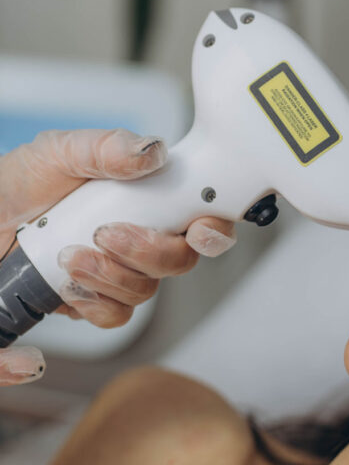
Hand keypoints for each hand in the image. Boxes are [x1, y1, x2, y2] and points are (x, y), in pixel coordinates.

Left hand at [0, 128, 235, 384]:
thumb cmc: (16, 186)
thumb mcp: (57, 152)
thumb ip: (104, 147)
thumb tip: (151, 153)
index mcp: (144, 197)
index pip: (199, 216)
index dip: (213, 229)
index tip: (199, 230)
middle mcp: (137, 237)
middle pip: (179, 261)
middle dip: (149, 252)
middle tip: (107, 233)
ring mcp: (115, 271)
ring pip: (143, 292)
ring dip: (109, 277)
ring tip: (68, 255)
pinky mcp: (88, 300)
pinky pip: (110, 317)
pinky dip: (91, 306)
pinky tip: (65, 290)